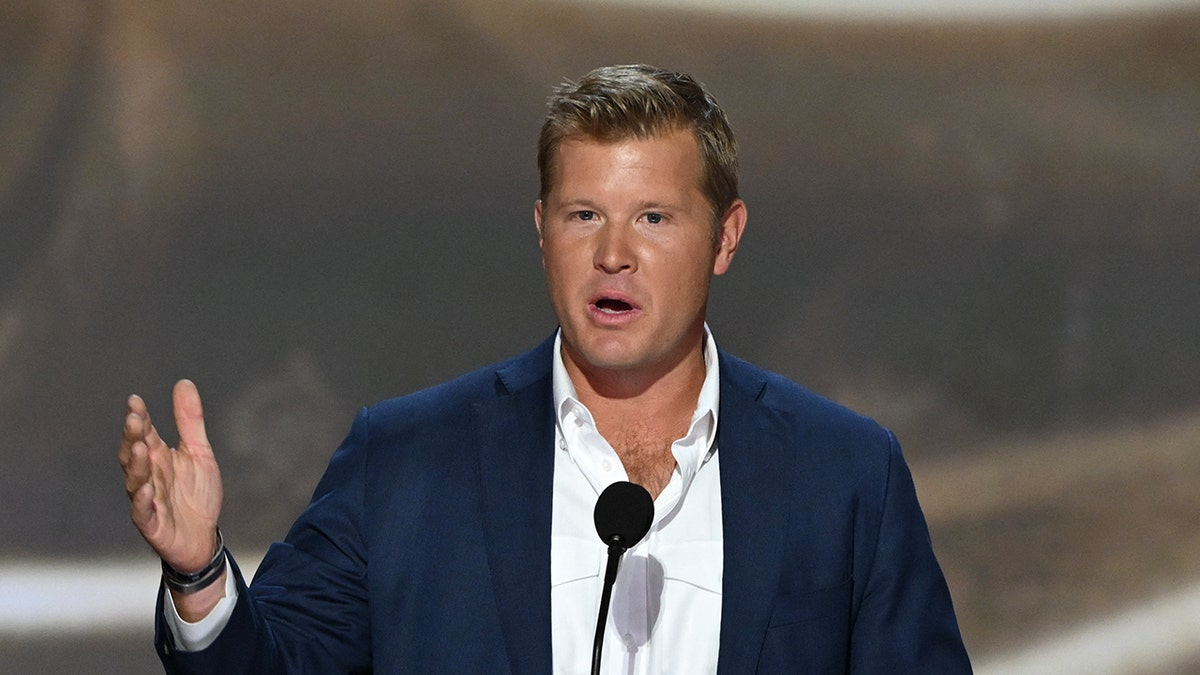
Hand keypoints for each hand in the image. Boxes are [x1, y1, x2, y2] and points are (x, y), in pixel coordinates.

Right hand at [119, 379, 223, 572]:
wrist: (203, 537)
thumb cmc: (196, 495)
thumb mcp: (199, 452)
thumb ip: (190, 420)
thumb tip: (183, 382)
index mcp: (158, 457)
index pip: (144, 434)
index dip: (139, 418)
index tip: (135, 401)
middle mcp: (148, 476)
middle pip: (134, 454)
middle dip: (132, 437)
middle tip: (134, 418)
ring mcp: (147, 500)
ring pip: (135, 481)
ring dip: (135, 465)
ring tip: (139, 447)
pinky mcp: (152, 524)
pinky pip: (143, 512)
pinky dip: (143, 501)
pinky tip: (145, 490)